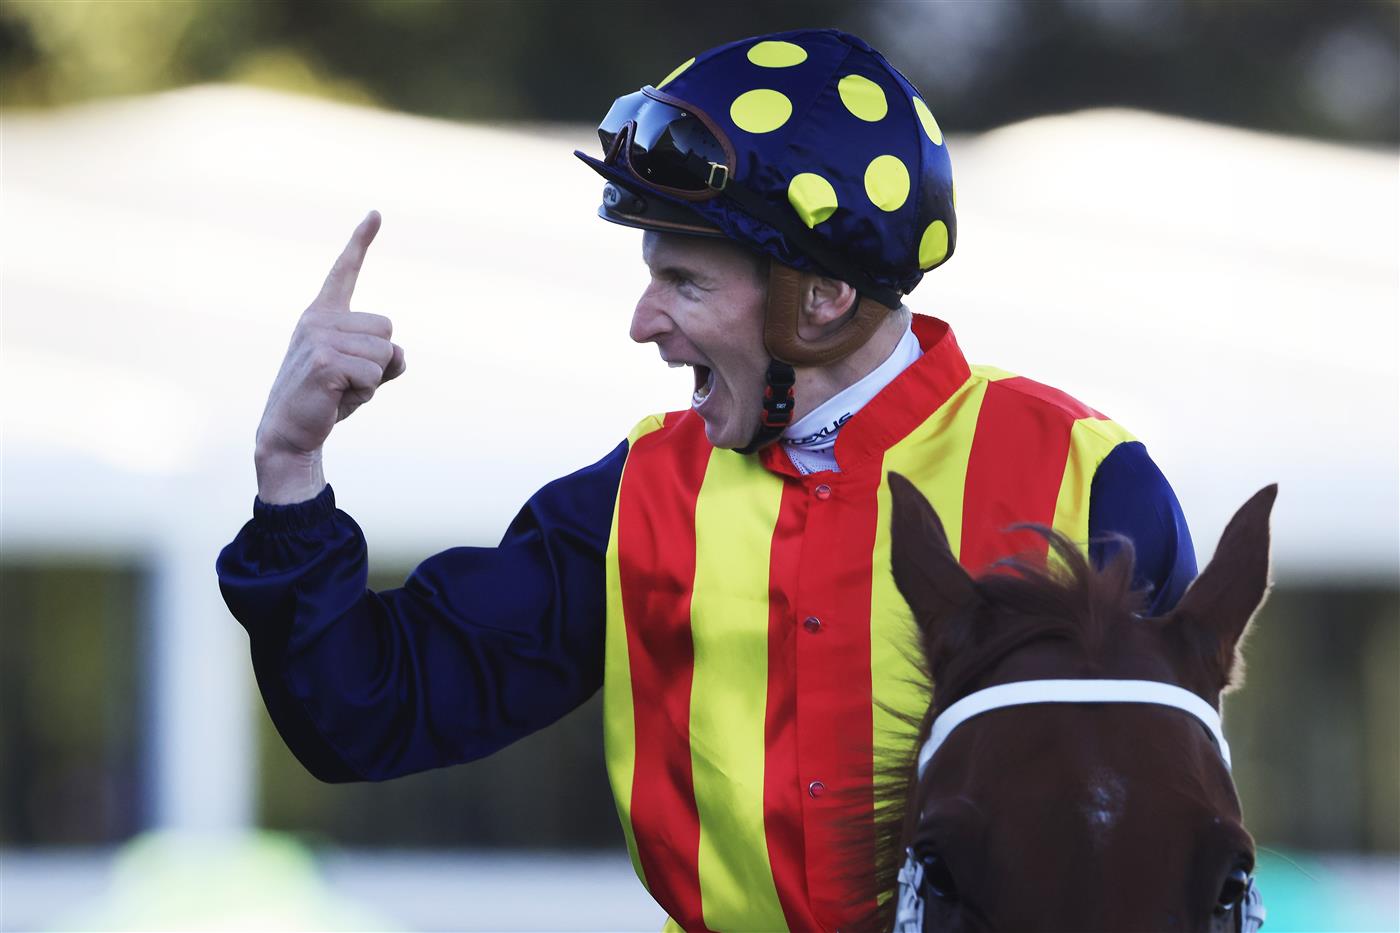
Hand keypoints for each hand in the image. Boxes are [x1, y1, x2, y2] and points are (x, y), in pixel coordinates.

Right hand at [254, 211, 405, 500]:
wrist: (289, 433)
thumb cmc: (326, 401)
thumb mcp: (359, 372)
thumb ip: (384, 358)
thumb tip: (399, 355)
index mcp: (322, 315)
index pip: (344, 271)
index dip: (360, 241)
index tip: (375, 213)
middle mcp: (318, 319)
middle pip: (387, 330)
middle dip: (380, 361)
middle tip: (347, 380)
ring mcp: (319, 338)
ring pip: (386, 355)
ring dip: (374, 380)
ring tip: (341, 390)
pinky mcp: (326, 362)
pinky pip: (376, 375)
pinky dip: (366, 394)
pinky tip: (337, 399)